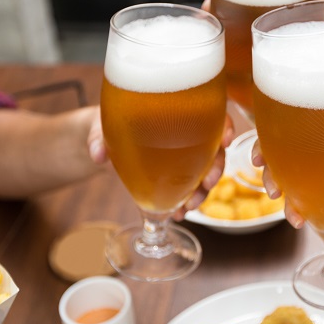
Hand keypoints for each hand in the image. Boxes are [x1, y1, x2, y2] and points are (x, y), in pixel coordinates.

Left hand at [89, 107, 235, 220]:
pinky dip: (187, 201)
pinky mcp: (176, 174)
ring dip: (203, 191)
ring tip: (188, 207)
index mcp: (177, 110)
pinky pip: (190, 187)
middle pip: (215, 148)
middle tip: (207, 184)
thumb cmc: (108, 123)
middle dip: (216, 169)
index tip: (224, 141)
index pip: (212, 112)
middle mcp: (187, 132)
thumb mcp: (100, 124)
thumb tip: (99, 154)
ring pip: (207, 171)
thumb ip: (98, 136)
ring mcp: (184, 155)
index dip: (224, 126)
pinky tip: (178, 213)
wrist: (103, 142)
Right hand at [254, 112, 323, 245]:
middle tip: (261, 166)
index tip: (268, 127)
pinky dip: (291, 210)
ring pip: (285, 173)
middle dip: (266, 153)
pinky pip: (297, 201)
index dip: (282, 119)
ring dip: (273, 182)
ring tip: (278, 198)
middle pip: (285, 145)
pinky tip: (297, 220)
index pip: (308, 116)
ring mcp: (321, 177)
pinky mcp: (320, 202)